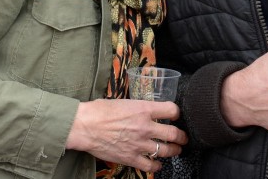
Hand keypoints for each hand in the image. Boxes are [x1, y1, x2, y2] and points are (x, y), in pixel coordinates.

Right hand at [65, 99, 187, 172]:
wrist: (84, 126)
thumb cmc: (99, 111)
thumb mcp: (123, 102)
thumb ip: (137, 107)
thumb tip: (142, 110)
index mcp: (143, 109)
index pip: (171, 110)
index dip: (176, 113)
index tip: (176, 115)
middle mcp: (145, 127)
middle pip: (174, 133)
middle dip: (182, 136)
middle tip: (183, 137)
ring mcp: (139, 144)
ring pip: (166, 150)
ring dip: (174, 150)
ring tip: (176, 150)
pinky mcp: (131, 158)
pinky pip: (151, 166)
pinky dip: (157, 166)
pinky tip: (157, 164)